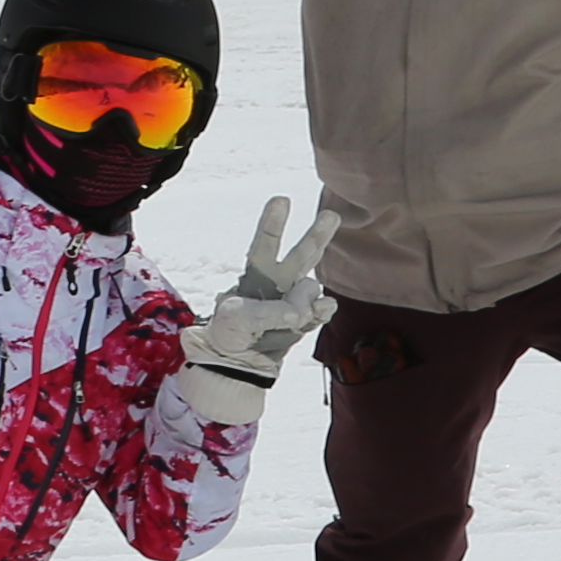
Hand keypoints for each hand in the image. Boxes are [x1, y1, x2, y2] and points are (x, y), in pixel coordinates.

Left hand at [173, 196, 325, 422]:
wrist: (235, 362)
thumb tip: (303, 310)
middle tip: (331, 215)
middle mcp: (279, 281)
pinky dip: (322, 311)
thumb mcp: (236, 318)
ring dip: (304, 300)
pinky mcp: (306, 320)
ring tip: (288, 317)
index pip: (265, 243)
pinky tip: (321, 310)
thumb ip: (270, 311)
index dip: (273, 222)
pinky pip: (321, 311)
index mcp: (255, 272)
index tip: (281, 199)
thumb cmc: (228, 332)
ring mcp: (295, 300)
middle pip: (302, 254)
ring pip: (312, 286)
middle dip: (317, 235)